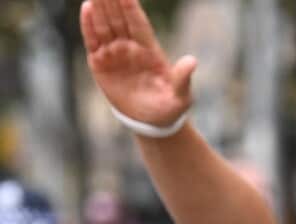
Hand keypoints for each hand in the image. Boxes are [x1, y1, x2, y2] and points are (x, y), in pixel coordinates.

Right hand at [81, 0, 196, 126]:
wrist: (151, 122)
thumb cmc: (169, 107)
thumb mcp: (180, 96)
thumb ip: (183, 78)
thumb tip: (192, 61)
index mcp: (150, 51)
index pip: (139, 24)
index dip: (132, 8)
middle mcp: (131, 47)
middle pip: (120, 19)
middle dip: (113, 1)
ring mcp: (115, 53)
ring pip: (105, 25)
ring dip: (99, 8)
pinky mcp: (101, 63)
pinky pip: (93, 40)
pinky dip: (88, 25)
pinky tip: (86, 8)